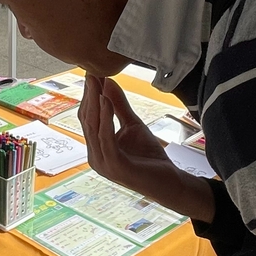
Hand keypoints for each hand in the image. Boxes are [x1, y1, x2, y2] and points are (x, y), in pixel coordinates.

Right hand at [80, 78, 214, 221]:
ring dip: (94, 102)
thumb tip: (107, 82)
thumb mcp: (133, 124)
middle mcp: (94, 156)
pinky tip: (106, 101)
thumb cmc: (150, 157)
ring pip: (93, 127)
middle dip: (89, 95)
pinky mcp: (114, 166)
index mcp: (96, 147)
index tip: (91, 73)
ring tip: (97, 81)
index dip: (88, 95)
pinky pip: (106, 138)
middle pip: (87, 120)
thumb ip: (119, 105)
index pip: (87, 117)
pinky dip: (105, 118)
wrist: (169, 182)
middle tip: (91, 72)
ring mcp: (102, 162)